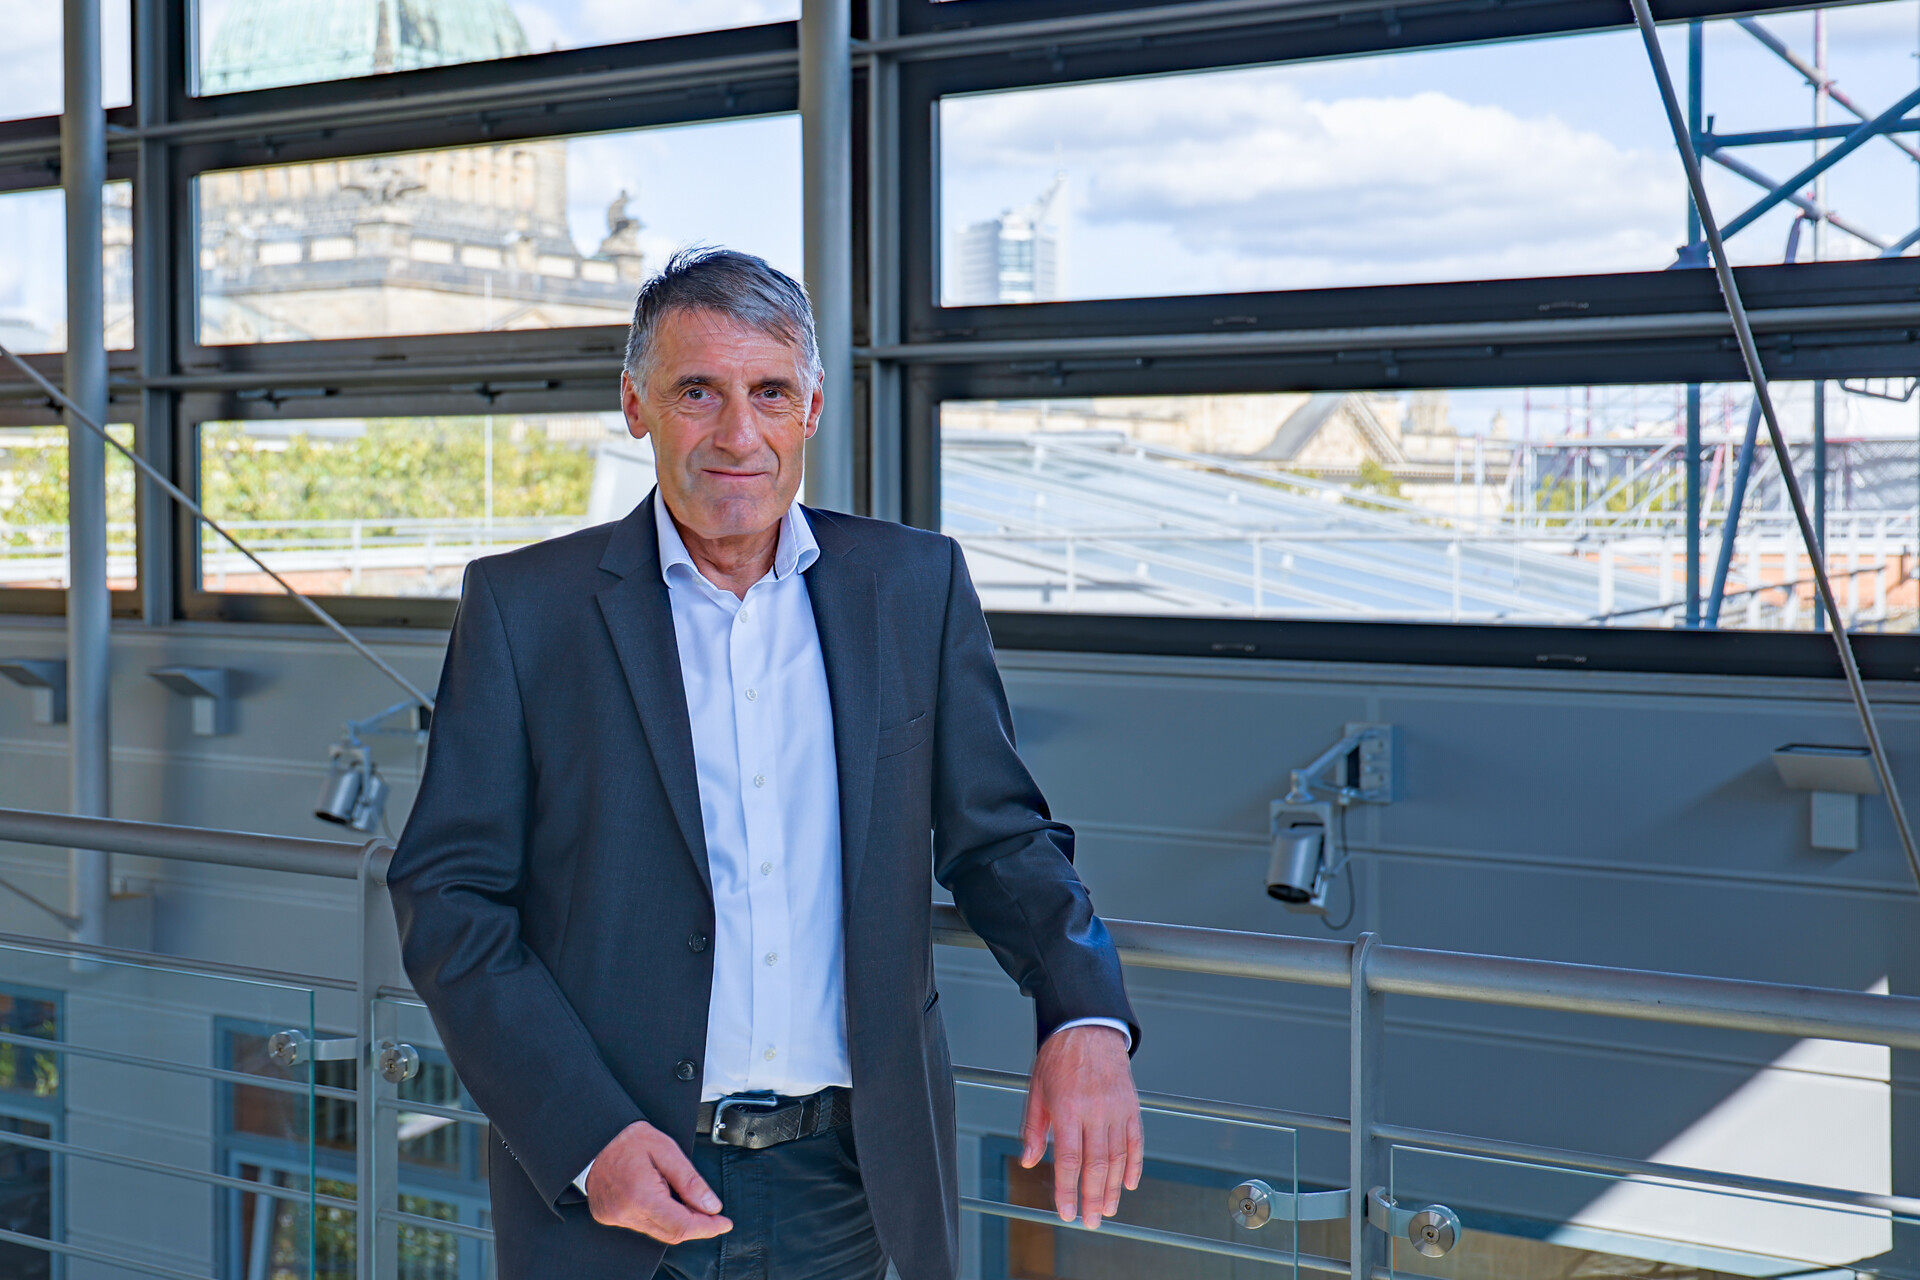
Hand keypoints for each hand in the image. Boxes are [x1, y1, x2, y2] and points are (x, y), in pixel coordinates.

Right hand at [586, 1120, 732, 1243]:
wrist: (596, 1136)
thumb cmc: (629, 1139)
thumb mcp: (667, 1150)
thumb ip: (690, 1181)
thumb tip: (712, 1206)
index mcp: (641, 1197)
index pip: (682, 1226)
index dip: (707, 1228)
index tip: (724, 1223)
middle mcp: (625, 1213)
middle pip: (671, 1234)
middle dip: (697, 1226)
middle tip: (714, 1214)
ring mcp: (614, 1217)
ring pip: (658, 1232)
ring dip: (679, 1222)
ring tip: (689, 1201)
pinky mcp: (609, 1217)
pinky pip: (642, 1226)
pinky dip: (660, 1219)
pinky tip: (666, 1201)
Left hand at [1019, 1024, 1142, 1230]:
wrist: (1088, 1027)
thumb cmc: (1058, 1058)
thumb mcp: (1036, 1090)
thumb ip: (1033, 1128)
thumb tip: (1028, 1161)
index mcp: (1067, 1108)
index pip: (1070, 1159)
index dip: (1068, 1190)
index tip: (1067, 1212)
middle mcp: (1094, 1111)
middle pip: (1096, 1165)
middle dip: (1092, 1198)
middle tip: (1090, 1221)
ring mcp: (1116, 1108)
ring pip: (1118, 1157)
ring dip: (1112, 1187)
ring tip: (1107, 1209)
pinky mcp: (1131, 1105)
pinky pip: (1136, 1140)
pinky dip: (1134, 1165)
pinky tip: (1128, 1183)